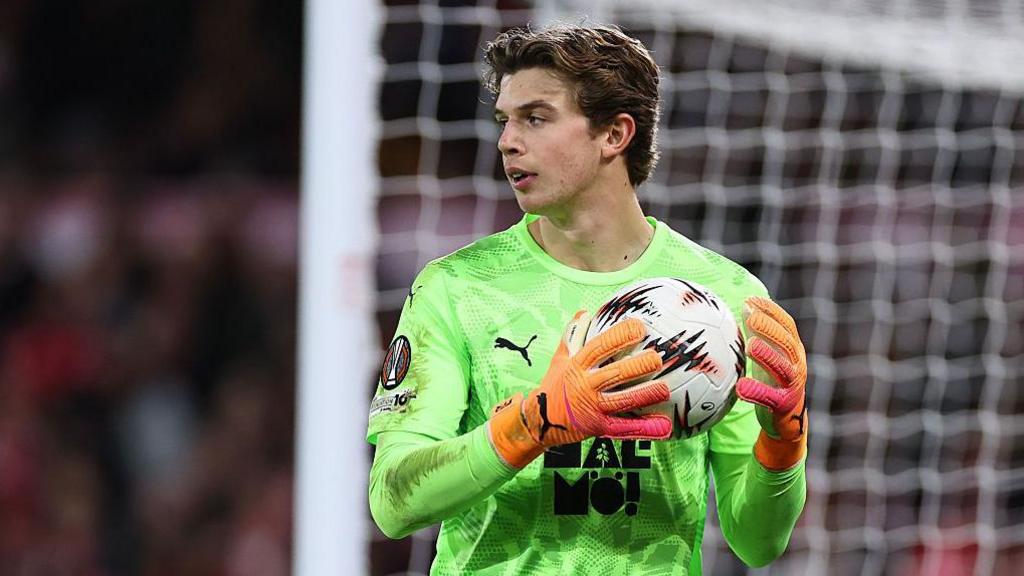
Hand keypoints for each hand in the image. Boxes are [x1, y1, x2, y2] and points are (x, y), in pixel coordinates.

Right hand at [488, 310, 671, 468]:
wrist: (539, 421)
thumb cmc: (554, 385)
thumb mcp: (559, 359)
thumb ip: (573, 336)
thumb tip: (584, 312)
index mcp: (577, 366)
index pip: (599, 347)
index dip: (618, 336)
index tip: (638, 326)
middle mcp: (584, 386)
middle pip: (613, 374)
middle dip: (636, 366)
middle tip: (657, 358)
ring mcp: (592, 408)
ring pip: (621, 401)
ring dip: (644, 395)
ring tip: (665, 389)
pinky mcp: (598, 428)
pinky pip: (623, 428)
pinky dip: (644, 428)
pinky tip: (664, 426)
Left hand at [736, 297, 807, 469]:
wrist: (787, 419)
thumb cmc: (772, 380)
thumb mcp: (767, 355)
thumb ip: (757, 334)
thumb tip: (741, 306)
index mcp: (793, 349)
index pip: (787, 325)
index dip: (772, 311)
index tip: (753, 300)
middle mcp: (797, 365)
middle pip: (786, 343)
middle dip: (770, 328)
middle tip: (750, 317)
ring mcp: (793, 385)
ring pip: (783, 369)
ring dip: (768, 356)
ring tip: (750, 346)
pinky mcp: (784, 405)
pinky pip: (770, 398)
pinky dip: (757, 391)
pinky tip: (740, 386)